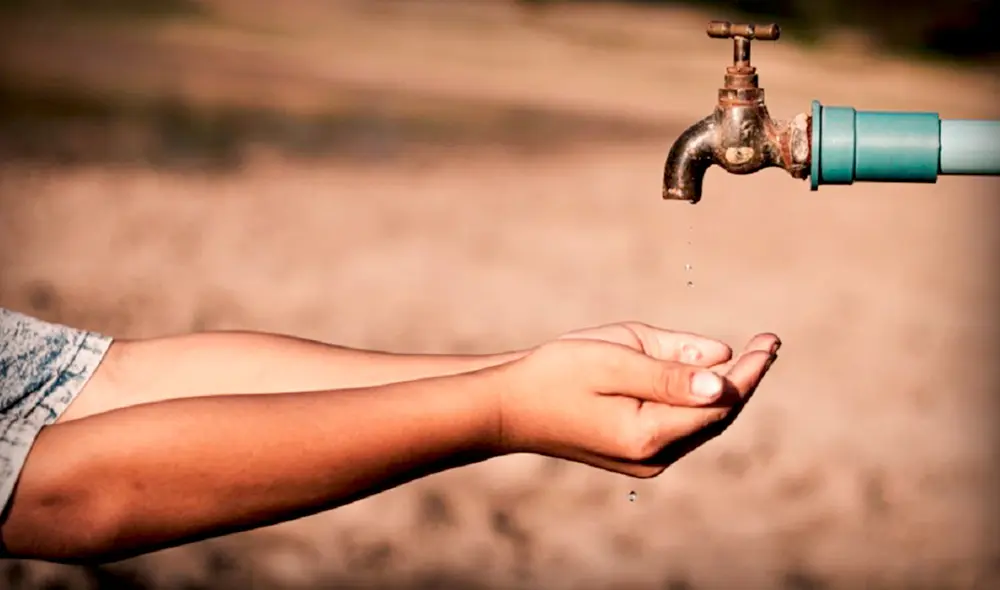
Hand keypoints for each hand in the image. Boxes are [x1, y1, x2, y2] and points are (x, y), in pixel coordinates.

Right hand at [497, 322, 779, 476]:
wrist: (509, 408)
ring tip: (749, 355)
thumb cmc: (556, 373)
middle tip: (768, 342)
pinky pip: (682, 426)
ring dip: (725, 390)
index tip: (771, 341)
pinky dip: (699, 400)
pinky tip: (708, 376)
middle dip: (745, 379)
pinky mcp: (636, 455)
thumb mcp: (613, 357)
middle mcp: (653, 457)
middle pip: (718, 417)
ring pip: (702, 423)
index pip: (720, 402)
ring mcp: (645, 461)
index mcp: (649, 433)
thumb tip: (724, 376)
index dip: (749, 371)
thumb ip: (670, 368)